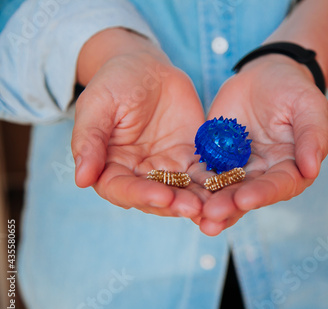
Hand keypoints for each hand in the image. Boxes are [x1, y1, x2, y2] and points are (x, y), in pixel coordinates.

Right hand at [71, 30, 209, 218]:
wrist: (147, 67)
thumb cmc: (115, 82)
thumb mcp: (97, 105)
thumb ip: (89, 140)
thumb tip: (81, 179)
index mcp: (111, 166)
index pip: (122, 189)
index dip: (141, 194)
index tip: (162, 195)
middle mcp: (140, 174)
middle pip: (156, 196)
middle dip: (176, 203)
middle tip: (195, 208)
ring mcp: (167, 168)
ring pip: (183, 191)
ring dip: (199, 200)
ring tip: (216, 206)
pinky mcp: (190, 159)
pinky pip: (204, 174)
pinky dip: (217, 182)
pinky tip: (232, 186)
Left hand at [199, 54, 327, 234]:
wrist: (262, 76)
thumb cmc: (291, 89)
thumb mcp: (308, 105)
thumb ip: (312, 135)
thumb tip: (312, 169)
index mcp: (291, 168)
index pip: (280, 185)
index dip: (264, 193)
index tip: (246, 198)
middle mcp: (265, 176)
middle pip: (249, 195)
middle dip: (230, 206)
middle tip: (211, 215)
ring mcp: (239, 170)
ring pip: (224, 192)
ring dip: (210, 205)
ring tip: (196, 217)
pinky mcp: (217, 161)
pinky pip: (204, 176)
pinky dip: (193, 187)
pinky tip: (178, 196)